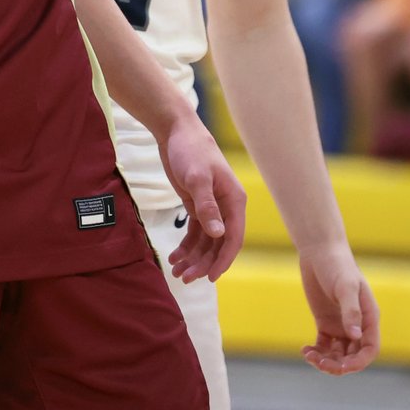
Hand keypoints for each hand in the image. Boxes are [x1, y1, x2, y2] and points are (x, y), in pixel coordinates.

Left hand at [161, 113, 245, 282]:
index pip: (233, 238)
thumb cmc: (190, 150)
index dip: (223, 260)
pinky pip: (196, 232)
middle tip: (184, 278)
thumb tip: (218, 234)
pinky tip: (175, 257)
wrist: (176, 131)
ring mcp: (212, 207)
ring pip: (206, 241)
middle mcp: (226, 207)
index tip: (209, 278)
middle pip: (218, 244)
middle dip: (203, 263)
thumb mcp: (197, 178)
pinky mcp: (197, 205)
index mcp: (234, 201)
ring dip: (193, 258)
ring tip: (176, 271)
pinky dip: (187, 246)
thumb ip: (207, 206)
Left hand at [299, 243, 379, 374]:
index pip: (369, 349)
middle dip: (339, 365)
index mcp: (368, 318)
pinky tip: (305, 350)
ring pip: (337, 354)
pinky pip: (323, 345)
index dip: (358, 362)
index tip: (343, 367)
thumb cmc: (337, 265)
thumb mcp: (346, 286)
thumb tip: (355, 336)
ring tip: (310, 356)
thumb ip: (351, 310)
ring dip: (326, 361)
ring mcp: (340, 325)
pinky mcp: (324, 322)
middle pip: (352, 356)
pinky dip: (316, 352)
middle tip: (321, 363)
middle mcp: (356, 325)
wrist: (318, 251)